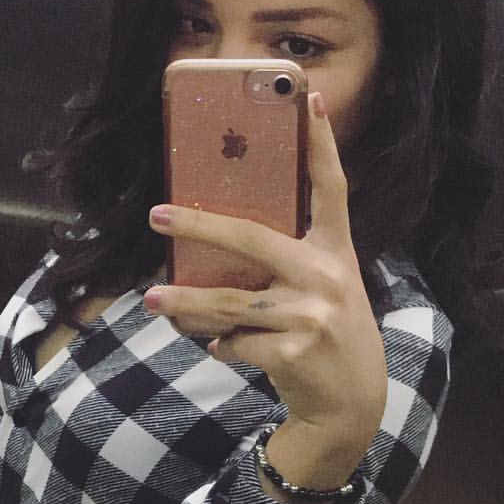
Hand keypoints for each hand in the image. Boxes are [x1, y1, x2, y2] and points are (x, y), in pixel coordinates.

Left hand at [144, 90, 386, 485]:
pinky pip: (233, 341)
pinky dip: (222, 347)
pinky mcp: (292, 350)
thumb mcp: (325, 291)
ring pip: (228, 301)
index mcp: (337, 252)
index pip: (331, 187)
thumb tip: (218, 248)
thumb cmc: (329, 338)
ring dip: (184, 302)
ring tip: (152, 299)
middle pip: (251, 239)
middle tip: (156, 214)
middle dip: (198, 227)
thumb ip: (290, 264)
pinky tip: (223, 349)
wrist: (351, 406)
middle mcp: (327, 276)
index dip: (321, 142)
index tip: (309, 97)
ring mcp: (310, 314)